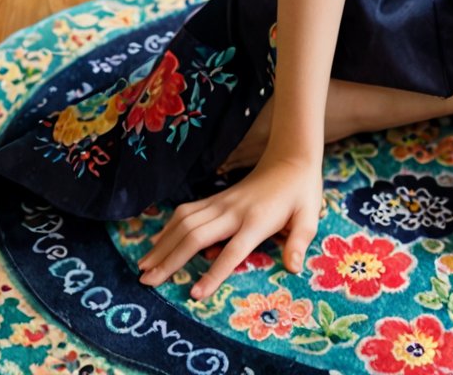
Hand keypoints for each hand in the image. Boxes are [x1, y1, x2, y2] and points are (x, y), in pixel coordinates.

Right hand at [137, 154, 322, 300]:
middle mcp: (233, 211)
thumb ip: (299, 242)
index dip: (214, 273)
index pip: (233, 252)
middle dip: (170, 259)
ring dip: (163, 244)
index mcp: (256, 221)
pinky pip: (187, 212)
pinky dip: (169, 227)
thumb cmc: (300, 193)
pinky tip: (157, 242)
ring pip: (185, 222)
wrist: (289, 159)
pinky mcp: (215, 198)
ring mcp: (221, 202)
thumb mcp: (309, 216)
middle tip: (147, 281)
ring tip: (143, 266)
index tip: (195, 294)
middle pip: (196, 236)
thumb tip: (293, 268)